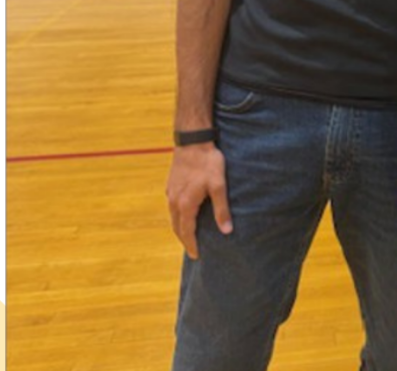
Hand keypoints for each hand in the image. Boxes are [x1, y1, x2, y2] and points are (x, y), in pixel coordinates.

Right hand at [165, 142, 229, 258]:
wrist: (193, 140)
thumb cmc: (207, 162)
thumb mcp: (219, 186)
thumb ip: (222, 209)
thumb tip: (226, 231)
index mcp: (185, 204)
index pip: (187, 231)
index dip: (191, 245)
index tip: (196, 255)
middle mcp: (174, 200)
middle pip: (177, 227)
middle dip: (185, 240)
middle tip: (193, 250)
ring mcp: (171, 192)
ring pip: (173, 217)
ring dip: (180, 228)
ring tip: (189, 236)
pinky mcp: (171, 184)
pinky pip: (172, 206)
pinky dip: (178, 216)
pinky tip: (185, 214)